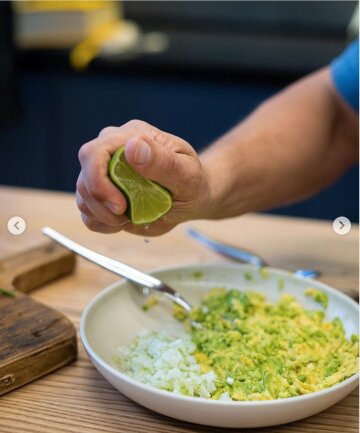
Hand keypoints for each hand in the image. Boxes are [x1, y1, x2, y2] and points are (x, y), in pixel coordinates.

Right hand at [76, 120, 210, 235]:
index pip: (95, 152)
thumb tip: (133, 147)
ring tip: (129, 217)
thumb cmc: (192, 182)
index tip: (120, 205)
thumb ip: (162, 161)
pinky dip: (101, 223)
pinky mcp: (103, 195)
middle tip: (125, 216)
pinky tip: (122, 222)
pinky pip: (87, 212)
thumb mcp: (187, 173)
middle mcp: (112, 151)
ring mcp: (105, 173)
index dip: (98, 181)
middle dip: (101, 203)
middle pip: (84, 176)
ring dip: (102, 215)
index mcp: (131, 136)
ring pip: (83, 196)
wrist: (191, 197)